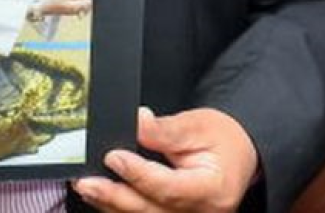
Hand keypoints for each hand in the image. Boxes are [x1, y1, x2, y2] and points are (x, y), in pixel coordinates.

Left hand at [72, 107, 257, 211]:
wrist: (239, 155)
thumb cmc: (222, 140)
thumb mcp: (198, 125)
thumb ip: (165, 129)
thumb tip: (138, 120)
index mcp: (212, 189)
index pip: (169, 187)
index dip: (138, 174)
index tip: (113, 156)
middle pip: (151, 210)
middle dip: (114, 196)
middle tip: (86, 181)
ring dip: (112, 204)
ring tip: (86, 187)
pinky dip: (120, 208)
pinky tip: (101, 196)